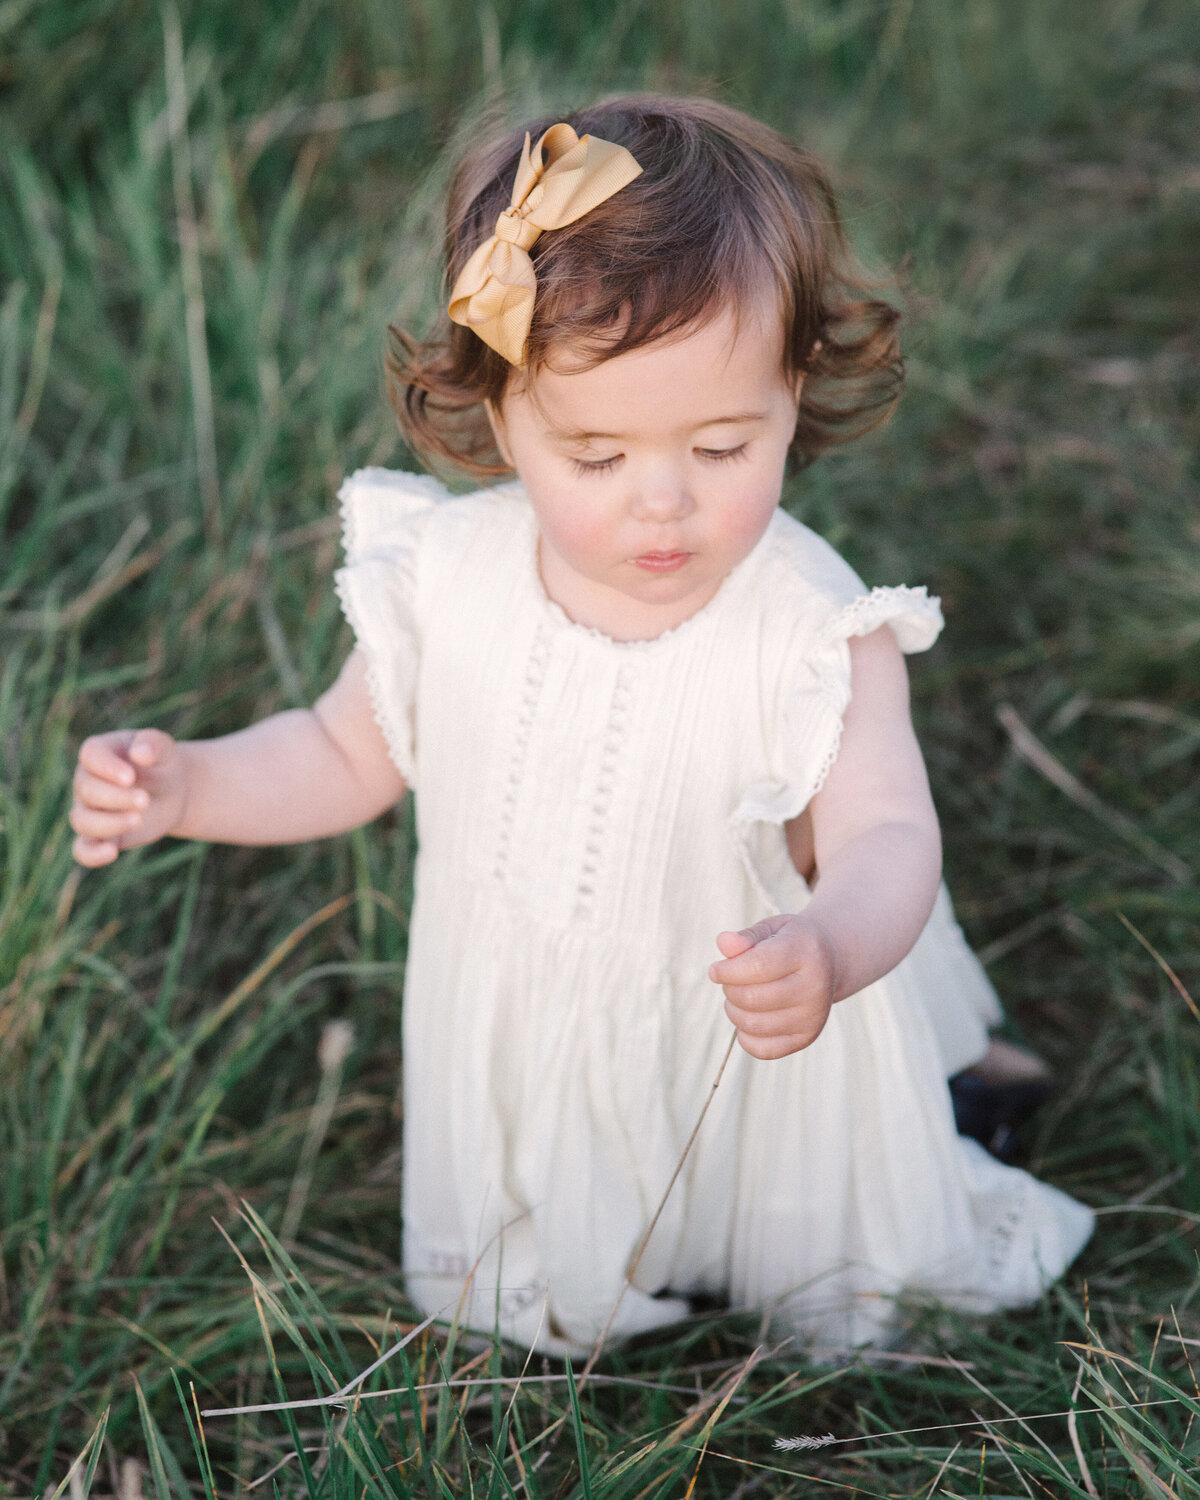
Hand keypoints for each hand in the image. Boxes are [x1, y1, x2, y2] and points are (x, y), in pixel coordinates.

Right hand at [70, 729, 187, 866]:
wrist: (172, 791)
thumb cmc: (162, 764)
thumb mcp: (165, 749)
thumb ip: (153, 744)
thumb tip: (140, 753)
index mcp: (99, 752)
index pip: (90, 756)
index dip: (107, 768)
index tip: (130, 777)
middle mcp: (86, 781)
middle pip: (87, 791)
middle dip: (116, 798)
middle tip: (145, 800)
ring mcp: (89, 810)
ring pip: (82, 821)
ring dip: (109, 823)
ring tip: (139, 820)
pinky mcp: (100, 836)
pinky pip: (82, 850)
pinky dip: (91, 854)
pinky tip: (111, 852)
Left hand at [708, 914, 838, 1059]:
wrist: (830, 962)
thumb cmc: (791, 943)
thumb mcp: (772, 929)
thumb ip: (746, 937)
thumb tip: (723, 942)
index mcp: (806, 952)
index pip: (757, 966)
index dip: (727, 970)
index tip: (715, 970)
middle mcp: (814, 987)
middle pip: (752, 998)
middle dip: (729, 989)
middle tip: (730, 981)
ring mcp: (813, 1016)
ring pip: (753, 1024)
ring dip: (734, 1011)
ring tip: (739, 996)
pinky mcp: (807, 1037)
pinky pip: (763, 1049)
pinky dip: (745, 1036)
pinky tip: (749, 1016)